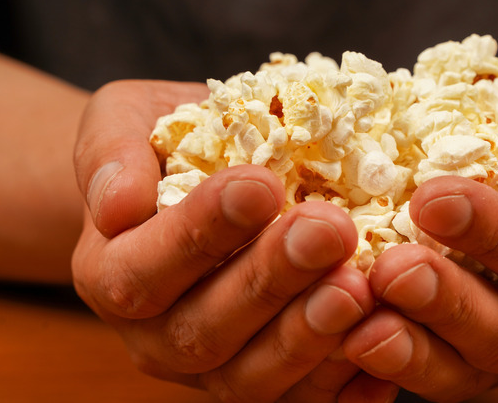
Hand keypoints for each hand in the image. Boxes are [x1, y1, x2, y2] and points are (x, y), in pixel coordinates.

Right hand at [72, 80, 396, 401]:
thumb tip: (117, 203)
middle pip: (204, 331)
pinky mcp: (270, 380)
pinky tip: (387, 337)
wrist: (196, 179)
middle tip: (329, 231)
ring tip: (359, 286)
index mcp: (113, 273)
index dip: (200, 233)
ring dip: (310, 334)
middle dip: (271, 282)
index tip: (259, 185)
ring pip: (254, 376)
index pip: (143, 270)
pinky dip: (345, 380)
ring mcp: (215, 367)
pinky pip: (303, 398)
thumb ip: (110, 154)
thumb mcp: (123, 122)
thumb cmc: (166, 144)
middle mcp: (157, 335)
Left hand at [341, 73, 497, 400]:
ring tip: (363, 327)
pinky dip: (387, 367)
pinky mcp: (462, 366)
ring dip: (413, 352)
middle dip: (447, 303)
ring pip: (466, 372)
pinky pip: (428, 378)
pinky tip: (346, 342)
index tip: (433, 199)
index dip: (497, 237)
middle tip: (391, 269)